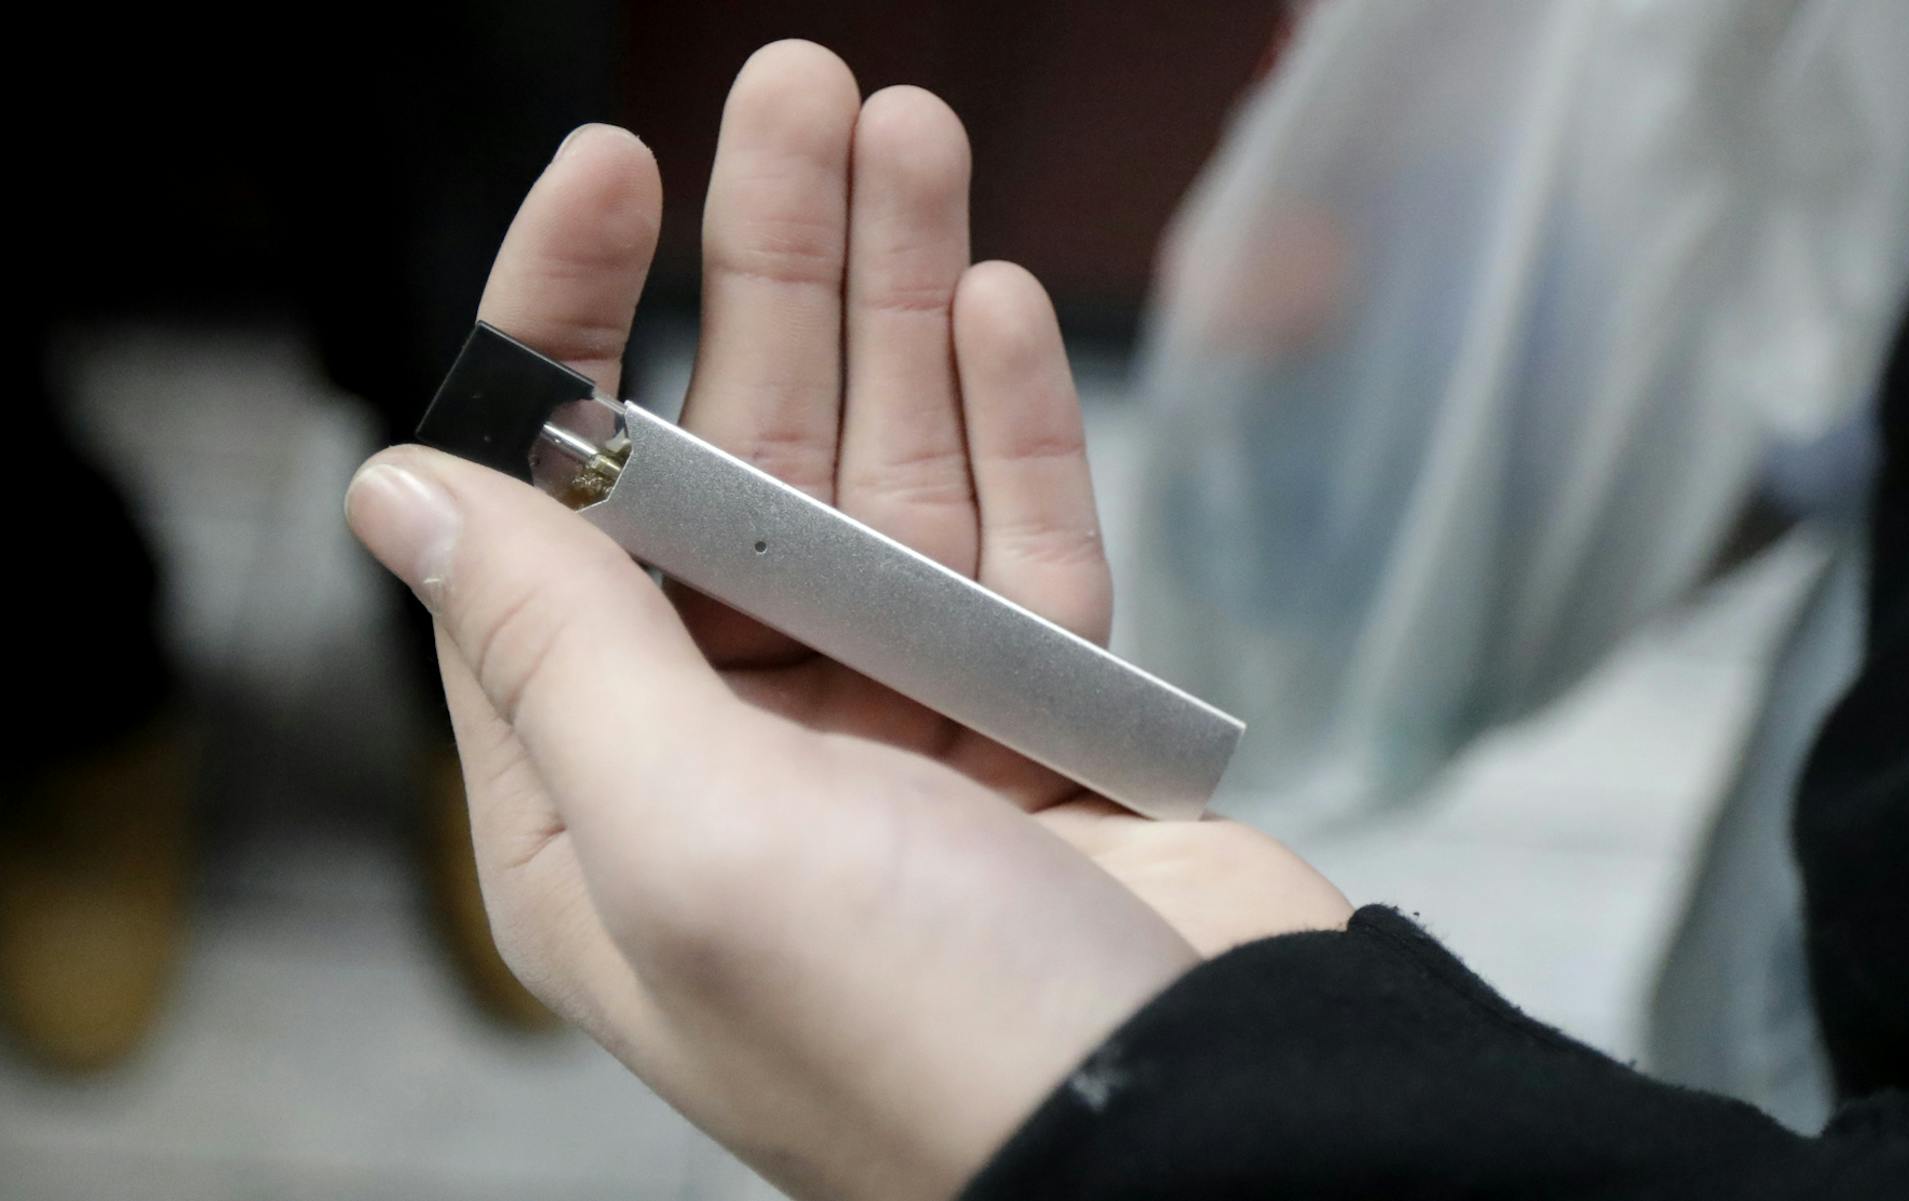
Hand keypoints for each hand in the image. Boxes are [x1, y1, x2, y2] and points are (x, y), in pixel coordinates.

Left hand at [346, 42, 1349, 1200]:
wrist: (1202, 1130)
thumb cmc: (929, 1040)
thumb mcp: (693, 841)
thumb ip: (558, 652)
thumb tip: (409, 496)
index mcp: (610, 807)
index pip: (551, 526)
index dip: (566, 337)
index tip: (609, 177)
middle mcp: (746, 760)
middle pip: (737, 472)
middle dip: (765, 275)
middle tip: (799, 92)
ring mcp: (907, 735)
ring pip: (889, 480)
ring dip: (897, 307)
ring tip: (911, 133)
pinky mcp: (1045, 727)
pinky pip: (1020, 544)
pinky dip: (1010, 426)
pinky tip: (996, 306)